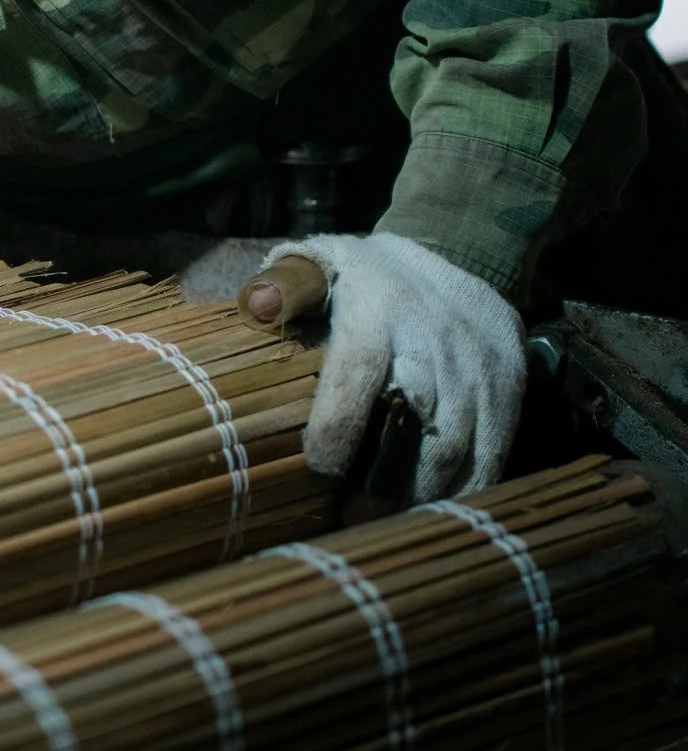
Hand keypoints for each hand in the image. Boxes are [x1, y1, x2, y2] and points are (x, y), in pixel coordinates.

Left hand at [266, 232, 523, 500]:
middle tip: (357, 519)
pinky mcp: (513, 379)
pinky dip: (472, 485)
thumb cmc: (362, 273)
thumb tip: (259, 305)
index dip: (339, 427)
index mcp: (378, 309)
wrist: (454, 247)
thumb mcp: (318, 261)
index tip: (321, 469)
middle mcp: (436, 337)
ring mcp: (482, 361)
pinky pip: (498, 446)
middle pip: (422, 425)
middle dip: (391, 483)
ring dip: (430, 495)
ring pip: (464, 446)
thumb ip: (284, 284)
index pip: (358, 374)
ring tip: (393, 525)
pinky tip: (440, 508)